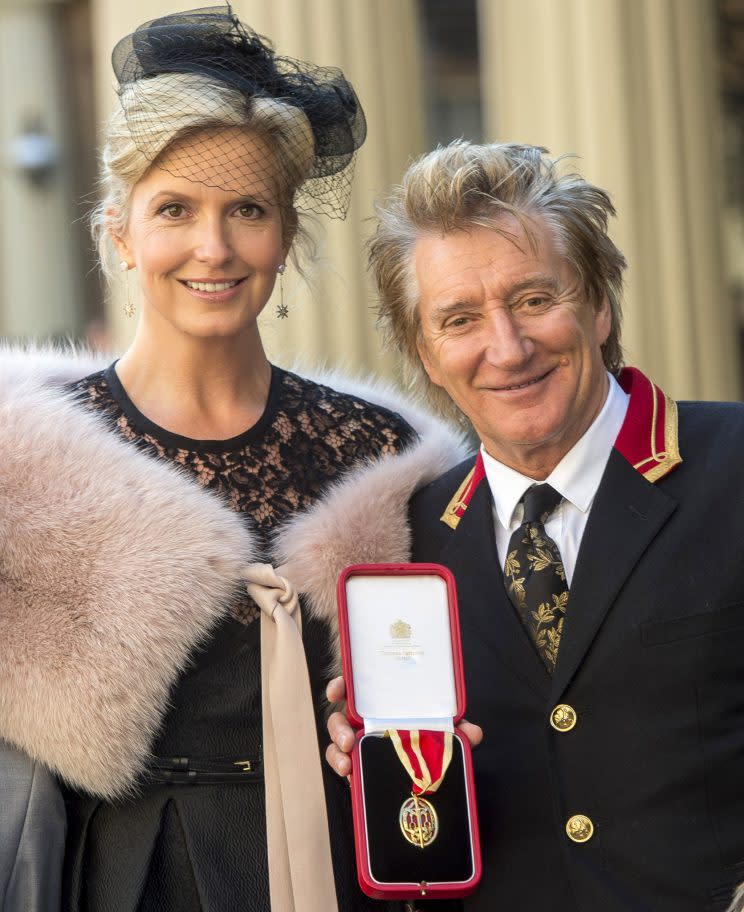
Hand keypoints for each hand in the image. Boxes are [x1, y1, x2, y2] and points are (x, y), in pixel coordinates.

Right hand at [325, 676, 483, 777]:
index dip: (340, 686)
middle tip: (348, 740)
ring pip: (336, 744)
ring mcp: (359, 745)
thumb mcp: (443, 730)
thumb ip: (457, 729)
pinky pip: (344, 767)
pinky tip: (351, 778)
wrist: (426, 774)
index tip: (336, 692)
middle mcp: (364, 722)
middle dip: (337, 727)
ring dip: (336, 753)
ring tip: (347, 766)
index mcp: (381, 704)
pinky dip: (343, 771)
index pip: (355, 688)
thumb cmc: (429, 738)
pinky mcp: (358, 766)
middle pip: (339, 718)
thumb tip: (473, 733)